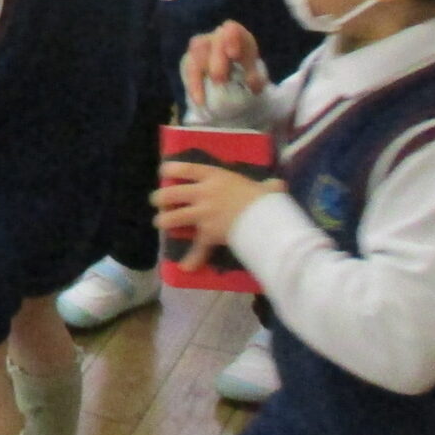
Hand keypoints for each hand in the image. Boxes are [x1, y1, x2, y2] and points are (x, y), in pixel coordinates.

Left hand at [154, 161, 284, 259]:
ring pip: (172, 218)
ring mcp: (202, 214)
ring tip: (160, 223)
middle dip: (159, 198)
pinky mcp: (207, 234)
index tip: (163, 170)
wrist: (263, 217)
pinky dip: (191, 258)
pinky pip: (196, 248)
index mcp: (214, 177)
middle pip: (170, 194)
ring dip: (164, 222)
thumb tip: (278, 185)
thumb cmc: (264, 198)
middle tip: (157, 201)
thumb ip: (267, 186)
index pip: (184, 168)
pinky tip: (185, 266)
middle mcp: (202, 194)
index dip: (169, 169)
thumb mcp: (264, 187)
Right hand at [180, 21, 265, 114]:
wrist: (233, 80)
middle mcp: (215, 38)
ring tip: (205, 97)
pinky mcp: (189, 60)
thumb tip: (252, 85)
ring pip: (195, 55)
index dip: (231, 39)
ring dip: (200, 75)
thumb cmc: (245, 73)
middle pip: (211, 42)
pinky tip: (200, 101)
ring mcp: (200, 48)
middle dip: (216, 60)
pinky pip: (188, 71)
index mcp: (236, 36)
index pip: (232, 30)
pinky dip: (194, 87)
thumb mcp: (255, 74)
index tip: (233, 54)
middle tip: (219, 79)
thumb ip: (254, 76)